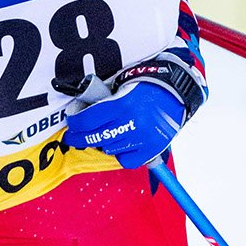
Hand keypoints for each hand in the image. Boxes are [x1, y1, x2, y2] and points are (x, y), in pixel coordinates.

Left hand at [59, 58, 203, 168]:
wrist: (175, 92)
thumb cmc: (147, 84)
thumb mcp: (122, 85)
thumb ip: (104, 99)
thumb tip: (83, 110)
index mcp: (121, 104)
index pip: (88, 120)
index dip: (74, 123)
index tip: (70, 123)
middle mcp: (130, 123)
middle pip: (95, 137)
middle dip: (79, 137)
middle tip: (72, 136)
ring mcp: (141, 139)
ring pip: (109, 149)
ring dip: (100, 143)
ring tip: (100, 135)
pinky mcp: (150, 150)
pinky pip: (126, 160)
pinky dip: (120, 154)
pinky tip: (119, 145)